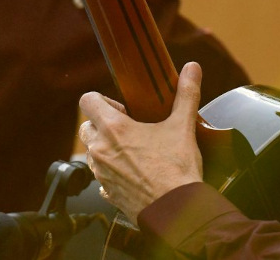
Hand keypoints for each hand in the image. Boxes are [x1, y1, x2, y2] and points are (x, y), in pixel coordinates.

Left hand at [78, 62, 203, 223]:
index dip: (102, 100)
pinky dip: (113, 172)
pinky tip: (134, 173)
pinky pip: (101, 177)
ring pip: (92, 152)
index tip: (123, 109)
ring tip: (133, 151)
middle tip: (129, 129)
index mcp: (114, 129)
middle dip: (103, 125)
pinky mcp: (107, 192)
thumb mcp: (183, 126)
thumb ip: (186, 93)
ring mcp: (101, 173)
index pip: (87, 100)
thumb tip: (192, 68)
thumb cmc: (177, 170)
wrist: (178, 212)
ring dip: (107, 149)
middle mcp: (101, 150)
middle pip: (87, 126)